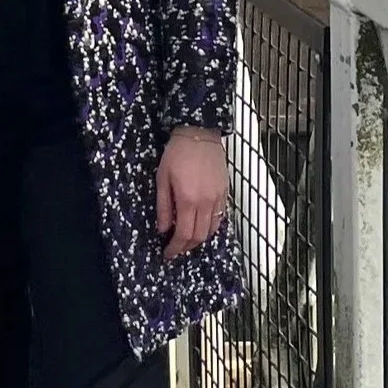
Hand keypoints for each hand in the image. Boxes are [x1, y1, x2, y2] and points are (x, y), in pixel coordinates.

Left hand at [156, 127, 227, 260]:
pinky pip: (220, 218)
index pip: (184, 234)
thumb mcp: (162, 178)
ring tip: (187, 239)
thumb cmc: (176, 153)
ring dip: (199, 239)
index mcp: (188, 199)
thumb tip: (163, 229)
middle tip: (176, 248)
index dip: (176, 248)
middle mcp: (206, 203)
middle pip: (199, 236)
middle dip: (186, 247)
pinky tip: (201, 225)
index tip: (167, 253)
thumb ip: (163, 206)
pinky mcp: (225, 193)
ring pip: (211, 230)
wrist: (199, 134)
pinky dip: (210, 227)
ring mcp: (218, 198)